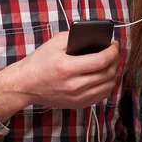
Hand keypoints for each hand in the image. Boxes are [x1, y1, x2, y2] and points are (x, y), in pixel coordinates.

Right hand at [0, 32, 118, 121]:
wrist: (26, 85)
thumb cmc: (39, 62)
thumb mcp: (55, 43)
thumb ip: (75, 37)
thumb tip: (96, 37)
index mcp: (67, 68)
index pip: (101, 61)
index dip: (112, 52)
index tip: (114, 44)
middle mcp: (74, 85)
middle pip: (107, 74)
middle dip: (115, 60)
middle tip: (114, 52)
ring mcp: (77, 98)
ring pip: (108, 86)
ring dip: (114, 73)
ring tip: (111, 63)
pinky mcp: (78, 104)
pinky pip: (102, 95)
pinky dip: (108, 84)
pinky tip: (105, 76)